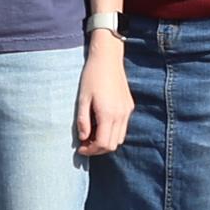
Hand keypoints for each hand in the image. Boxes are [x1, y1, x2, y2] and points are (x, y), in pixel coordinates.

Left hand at [76, 38, 130, 156]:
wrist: (108, 59)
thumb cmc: (92, 76)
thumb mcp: (82, 98)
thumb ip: (82, 120)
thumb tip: (83, 138)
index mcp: (108, 114)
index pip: (103, 144)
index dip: (91, 150)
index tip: (80, 148)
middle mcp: (121, 115)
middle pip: (112, 145)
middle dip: (98, 149)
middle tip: (84, 144)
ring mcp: (127, 111)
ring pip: (119, 138)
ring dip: (106, 141)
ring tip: (91, 135)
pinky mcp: (129, 106)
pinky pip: (123, 127)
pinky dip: (113, 132)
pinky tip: (101, 125)